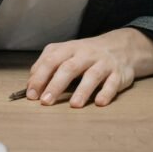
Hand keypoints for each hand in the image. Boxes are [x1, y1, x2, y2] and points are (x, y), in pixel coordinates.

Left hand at [25, 28, 152, 107]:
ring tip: (74, 105)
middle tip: (45, 101)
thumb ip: (48, 64)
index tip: (31, 94)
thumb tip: (31, 84)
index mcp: (69, 48)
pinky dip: (107, 93)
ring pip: (92, 75)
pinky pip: (113, 83)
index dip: (39, 77)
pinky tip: (99, 103)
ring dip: (83, 90)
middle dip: (56, 85)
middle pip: (69, 67)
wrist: (121, 46)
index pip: (51, 61)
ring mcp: (103, 63)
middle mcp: (86, 54)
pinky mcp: (119, 74)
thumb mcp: (66, 52)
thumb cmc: (86, 54)